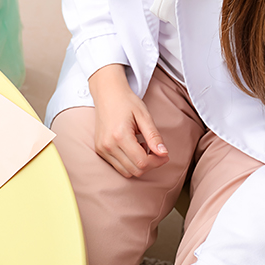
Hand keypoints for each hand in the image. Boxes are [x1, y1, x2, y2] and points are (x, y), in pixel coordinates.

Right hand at [89, 63, 168, 177]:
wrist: (107, 93)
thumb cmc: (126, 101)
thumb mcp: (144, 115)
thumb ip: (154, 136)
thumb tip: (164, 154)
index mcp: (119, 135)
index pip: (142, 162)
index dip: (157, 162)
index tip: (164, 154)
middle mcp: (108, 145)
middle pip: (135, 170)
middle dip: (150, 164)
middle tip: (156, 150)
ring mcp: (102, 148)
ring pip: (126, 172)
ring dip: (139, 164)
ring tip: (142, 146)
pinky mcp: (99, 150)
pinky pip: (118, 166)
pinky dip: (129, 162)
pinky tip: (133, 147)